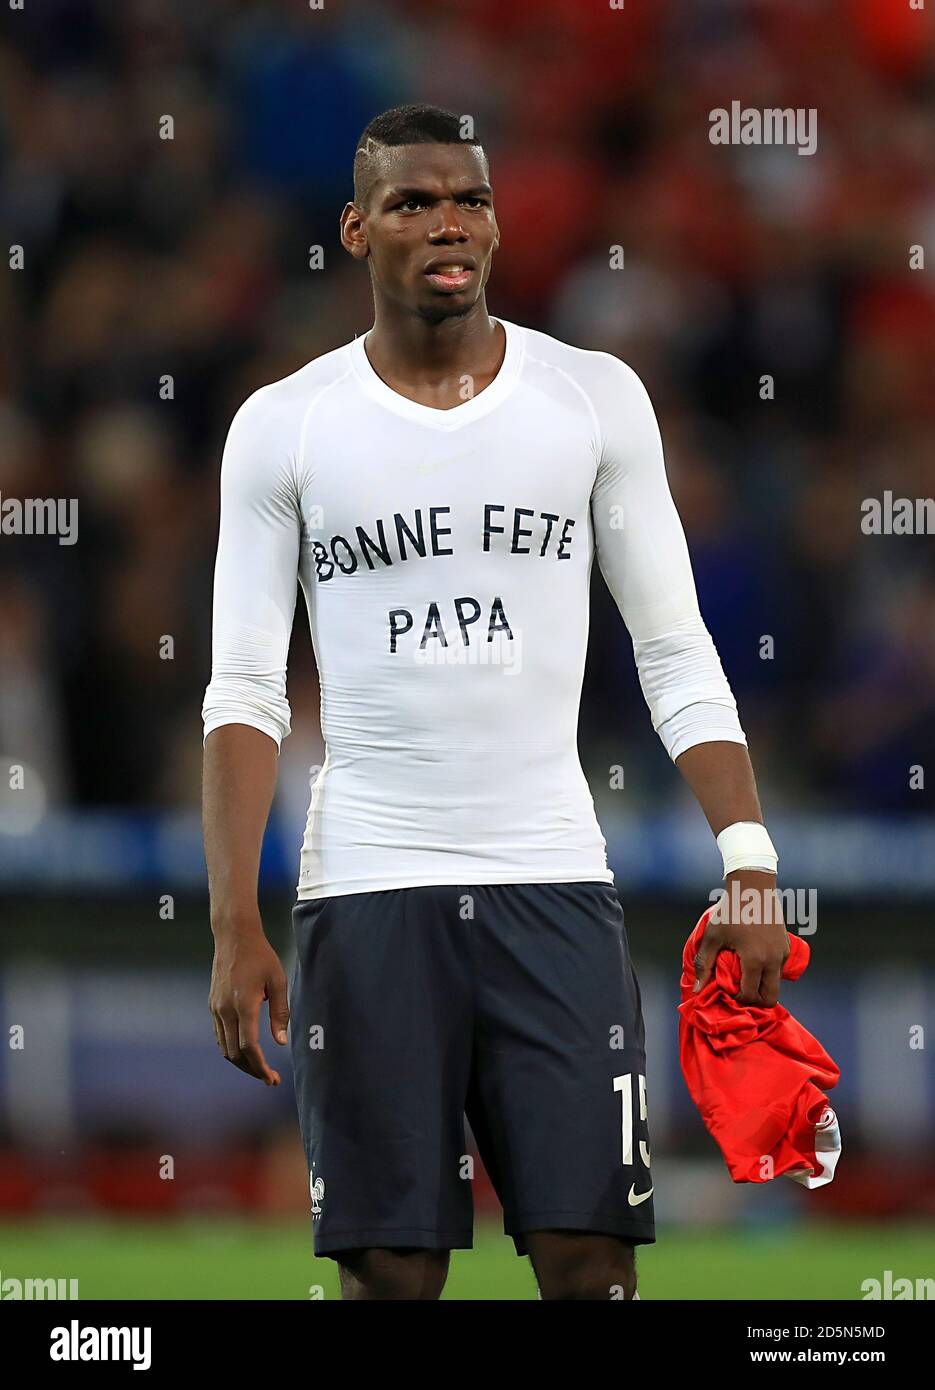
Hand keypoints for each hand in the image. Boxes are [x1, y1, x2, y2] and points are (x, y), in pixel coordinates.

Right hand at [209, 918, 289, 1084]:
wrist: (234, 937)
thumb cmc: (261, 957)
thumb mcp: (279, 981)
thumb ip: (280, 1012)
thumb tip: (280, 1042)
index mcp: (244, 1004)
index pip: (249, 1047)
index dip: (260, 1067)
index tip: (272, 1078)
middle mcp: (225, 1010)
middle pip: (235, 1053)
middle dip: (252, 1070)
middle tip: (270, 1078)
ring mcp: (216, 1008)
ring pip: (225, 1048)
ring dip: (241, 1062)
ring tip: (260, 1068)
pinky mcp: (213, 1005)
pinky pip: (220, 1035)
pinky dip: (232, 1048)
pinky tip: (246, 1050)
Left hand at [692, 870, 789, 1006]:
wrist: (753, 887)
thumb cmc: (730, 910)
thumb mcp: (713, 937)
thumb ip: (704, 964)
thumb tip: (696, 989)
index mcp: (755, 961)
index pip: (750, 995)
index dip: (737, 998)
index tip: (727, 989)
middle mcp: (773, 961)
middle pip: (770, 997)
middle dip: (755, 1000)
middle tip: (739, 991)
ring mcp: (782, 954)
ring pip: (776, 985)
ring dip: (762, 987)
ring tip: (745, 978)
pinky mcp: (786, 947)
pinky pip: (779, 970)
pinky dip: (769, 974)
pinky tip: (754, 964)